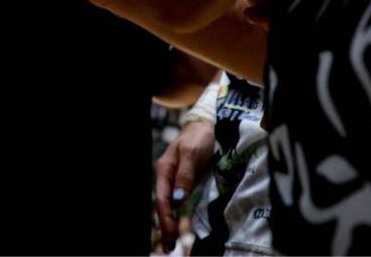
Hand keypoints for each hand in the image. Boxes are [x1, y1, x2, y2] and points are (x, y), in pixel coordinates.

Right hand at [155, 119, 215, 251]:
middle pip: (163, 205)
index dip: (166, 216)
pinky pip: (177, 202)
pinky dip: (175, 216)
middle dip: (165, 226)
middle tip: (169, 246)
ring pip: (169, 206)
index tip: (171, 232)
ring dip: (169, 224)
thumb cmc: (199, 136)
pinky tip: (175, 226)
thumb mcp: (192, 153)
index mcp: (164, 169)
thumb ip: (185, 175)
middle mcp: (167, 176)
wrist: (208, 125)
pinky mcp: (184, 181)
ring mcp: (175, 179)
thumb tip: (178, 199)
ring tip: (170, 243)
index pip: (163, 198)